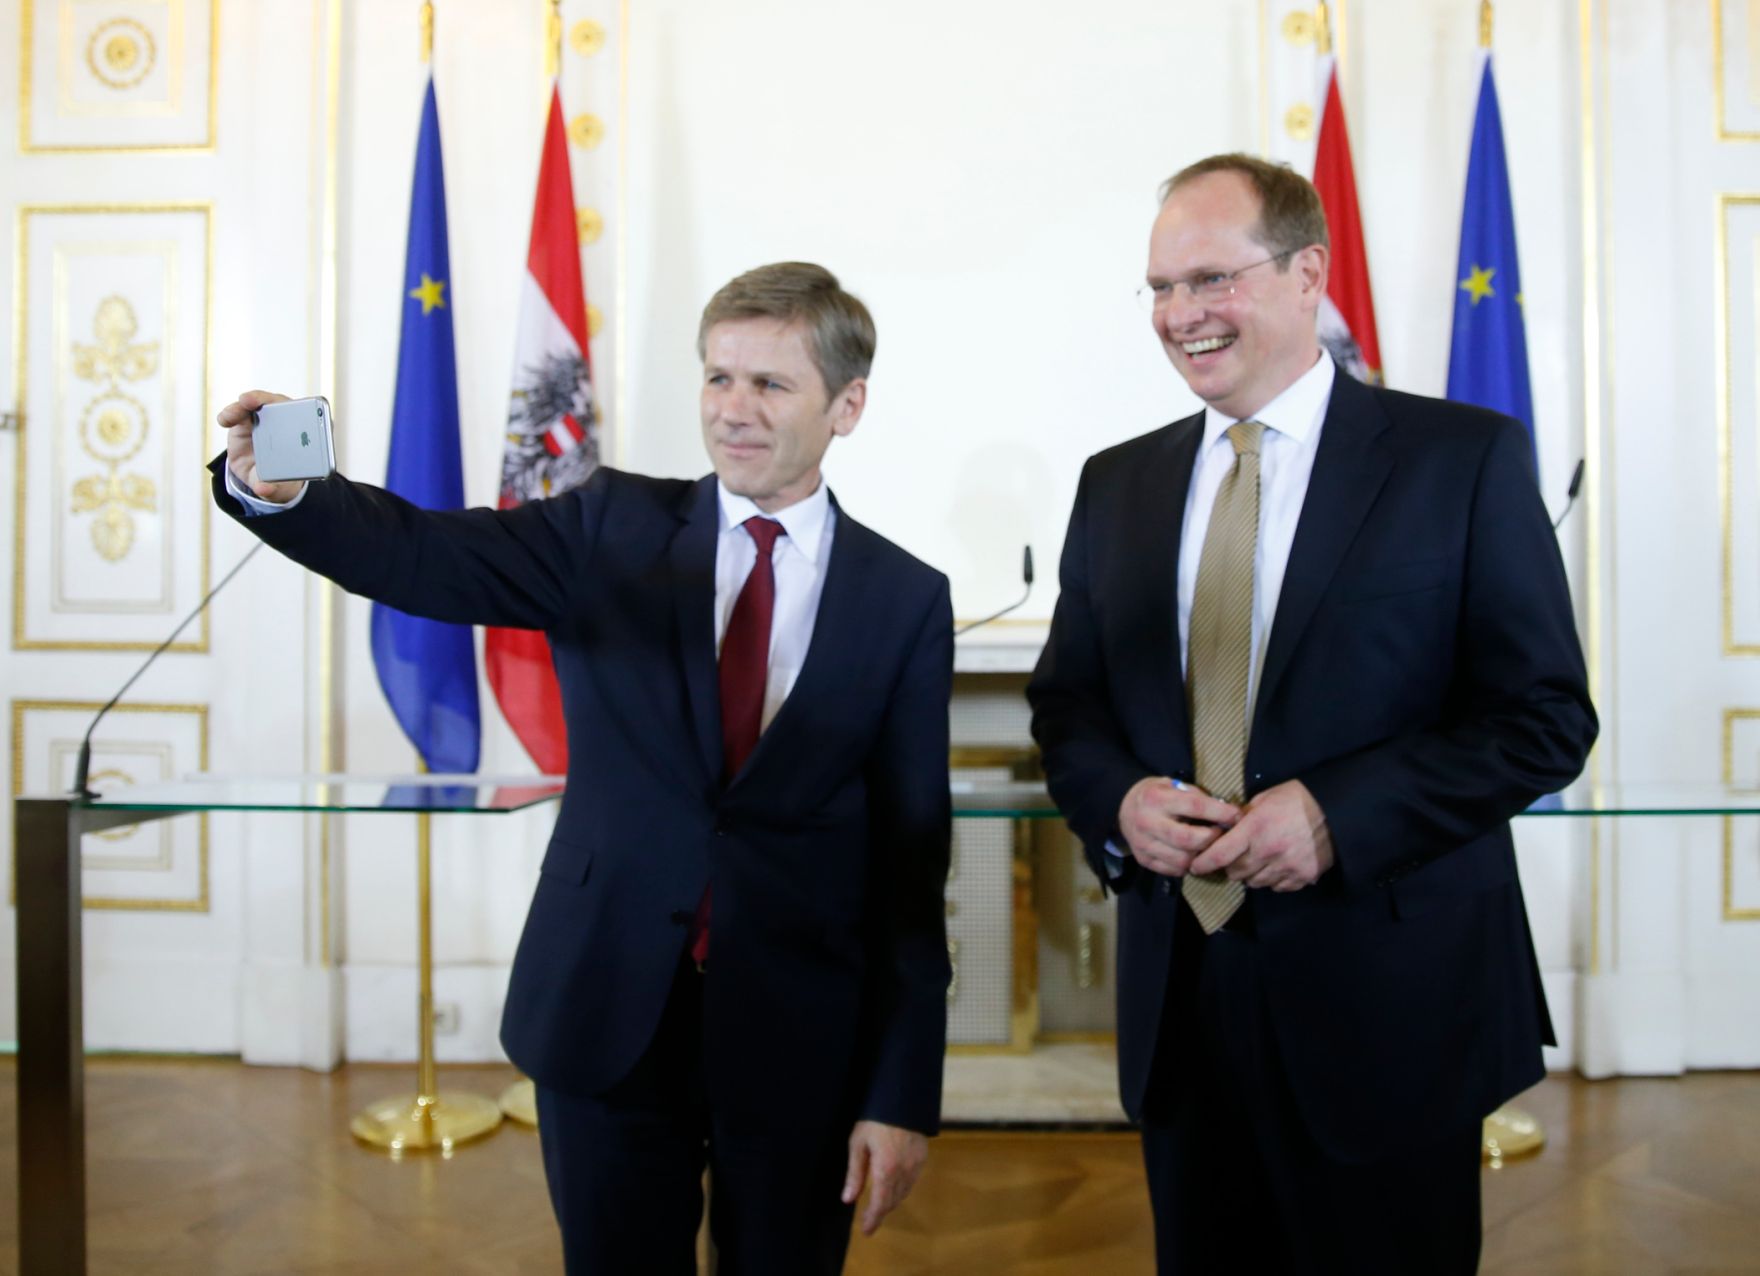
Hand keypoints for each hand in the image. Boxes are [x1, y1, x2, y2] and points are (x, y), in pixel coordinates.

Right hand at [217, 389, 305, 503]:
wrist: (258, 477)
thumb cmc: (277, 479)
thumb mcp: (277, 487)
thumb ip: (272, 488)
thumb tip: (263, 490)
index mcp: (303, 436)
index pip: (310, 418)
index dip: (305, 410)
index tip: (299, 409)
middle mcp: (286, 422)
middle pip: (281, 404)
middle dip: (269, 400)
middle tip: (252, 400)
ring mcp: (266, 418)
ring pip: (259, 403)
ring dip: (250, 400)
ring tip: (242, 404)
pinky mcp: (246, 420)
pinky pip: (238, 412)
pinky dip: (231, 413)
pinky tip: (224, 420)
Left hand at [842, 1119, 926, 1236]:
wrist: (903, 1099)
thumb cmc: (874, 1119)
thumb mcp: (858, 1144)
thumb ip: (855, 1174)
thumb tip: (848, 1199)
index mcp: (885, 1170)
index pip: (880, 1204)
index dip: (873, 1220)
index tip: (866, 1231)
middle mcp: (903, 1172)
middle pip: (892, 1201)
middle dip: (880, 1212)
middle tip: (869, 1220)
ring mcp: (916, 1166)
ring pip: (903, 1193)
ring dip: (891, 1202)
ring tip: (879, 1205)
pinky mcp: (922, 1158)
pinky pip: (911, 1181)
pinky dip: (901, 1189)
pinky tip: (893, 1186)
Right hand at [1117, 777, 1240, 877]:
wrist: (1124, 806)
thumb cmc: (1157, 794)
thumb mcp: (1173, 785)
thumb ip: (1195, 797)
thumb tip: (1225, 813)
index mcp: (1156, 799)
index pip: (1195, 806)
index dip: (1220, 812)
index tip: (1236, 815)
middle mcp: (1147, 822)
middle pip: (1187, 839)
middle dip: (1211, 839)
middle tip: (1222, 835)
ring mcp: (1143, 844)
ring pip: (1182, 860)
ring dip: (1200, 855)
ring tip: (1207, 847)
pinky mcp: (1143, 859)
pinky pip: (1173, 870)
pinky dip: (1187, 865)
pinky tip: (1191, 854)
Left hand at [1186, 779, 1333, 891]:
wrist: (1335, 811)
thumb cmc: (1296, 799)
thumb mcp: (1264, 799)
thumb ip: (1242, 817)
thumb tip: (1225, 829)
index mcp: (1255, 829)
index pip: (1219, 855)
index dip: (1203, 864)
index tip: (1195, 867)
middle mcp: (1268, 851)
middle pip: (1236, 873)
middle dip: (1230, 867)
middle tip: (1234, 857)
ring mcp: (1287, 867)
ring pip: (1255, 882)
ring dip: (1251, 874)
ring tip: (1257, 860)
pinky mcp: (1302, 877)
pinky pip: (1277, 887)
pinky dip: (1273, 880)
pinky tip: (1277, 866)